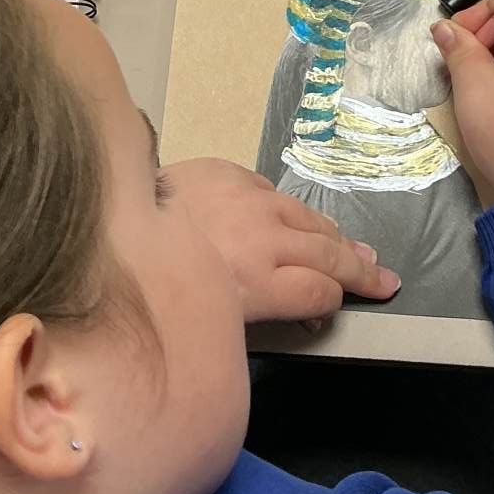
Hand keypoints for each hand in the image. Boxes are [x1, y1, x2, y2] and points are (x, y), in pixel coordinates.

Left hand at [159, 158, 400, 323]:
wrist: (107, 220)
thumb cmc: (149, 284)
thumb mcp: (202, 319)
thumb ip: (249, 317)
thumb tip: (291, 316)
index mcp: (253, 283)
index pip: (320, 293)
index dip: (336, 303)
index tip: (340, 307)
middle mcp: (260, 239)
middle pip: (329, 255)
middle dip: (362, 271)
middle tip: (386, 279)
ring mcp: (248, 202)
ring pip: (310, 220)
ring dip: (336, 238)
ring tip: (358, 250)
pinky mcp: (229, 174)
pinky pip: (273, 193)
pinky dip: (287, 211)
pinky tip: (293, 221)